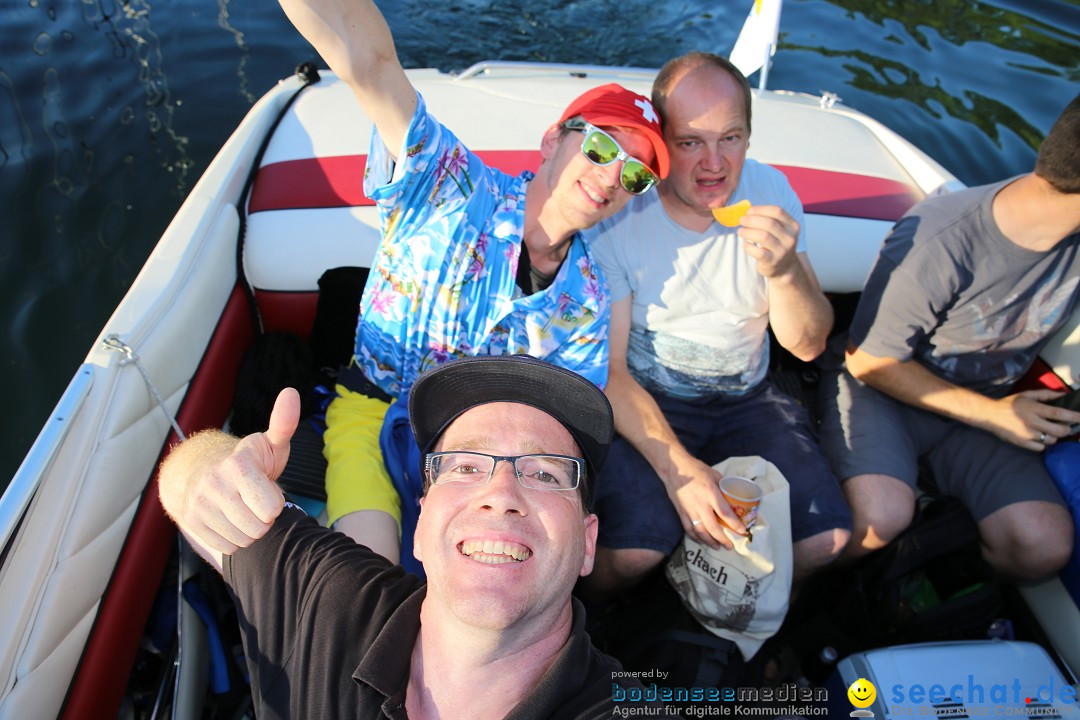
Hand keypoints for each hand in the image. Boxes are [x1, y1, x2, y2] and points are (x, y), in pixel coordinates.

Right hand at [163, 388, 298, 555]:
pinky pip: (228, 547)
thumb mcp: (270, 443)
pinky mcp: (190, 522)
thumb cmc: (250, 460)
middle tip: (256, 500)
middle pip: (259, 528)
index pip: (271, 508)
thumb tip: (291, 392)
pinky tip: (230, 519)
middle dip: (264, 518)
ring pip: (244, 540)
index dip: (275, 501)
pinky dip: (234, 538)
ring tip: (243, 508)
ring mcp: (199, 504)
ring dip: (250, 530)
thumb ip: (284, 423)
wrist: (203, 469)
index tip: (267, 487)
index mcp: (238, 465)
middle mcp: (214, 484)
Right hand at [663, 455, 746, 549]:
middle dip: (722, 539)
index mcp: (711, 493)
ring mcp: (689, 510)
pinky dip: (695, 537)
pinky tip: (701, 541)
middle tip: (730, 546)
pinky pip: (688, 529)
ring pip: (700, 531)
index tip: (742, 531)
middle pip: (713, 527)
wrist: (674, 468)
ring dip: (709, 541)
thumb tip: (733, 496)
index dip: (734, 524)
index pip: (725, 512)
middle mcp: (700, 504)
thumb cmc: (696, 469)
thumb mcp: (714, 475)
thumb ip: (723, 487)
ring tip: (717, 546)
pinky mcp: (680, 512)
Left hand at [737, 205, 800, 279]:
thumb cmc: (777, 244)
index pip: (777, 211)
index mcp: (793, 226)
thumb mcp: (780, 230)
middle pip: (769, 223)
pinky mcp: (772, 261)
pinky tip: (745, 244)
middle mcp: (790, 238)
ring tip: (740, 231)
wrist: (784, 268)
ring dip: (748, 232)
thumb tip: (748, 210)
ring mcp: (782, 251)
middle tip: (741, 220)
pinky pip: (757, 252)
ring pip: (763, 236)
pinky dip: (748, 246)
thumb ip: (768, 219)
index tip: (749, 211)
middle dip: (751, 220)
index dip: (760, 209)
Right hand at [982, 388, 1079, 450]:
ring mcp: (1026, 434)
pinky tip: (1038, 438)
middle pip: (1058, 431)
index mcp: (1033, 408)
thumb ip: (1045, 394)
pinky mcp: (1021, 443)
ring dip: (1053, 437)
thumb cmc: (1009, 404)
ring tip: (1048, 431)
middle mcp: (1031, 422)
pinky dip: (1042, 444)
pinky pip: (1040, 448)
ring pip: (1051, 440)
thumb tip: (1063, 396)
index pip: (1058, 413)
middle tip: (1065, 427)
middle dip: (1067, 430)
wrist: (989, 415)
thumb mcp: (1026, 395)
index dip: (1073, 416)